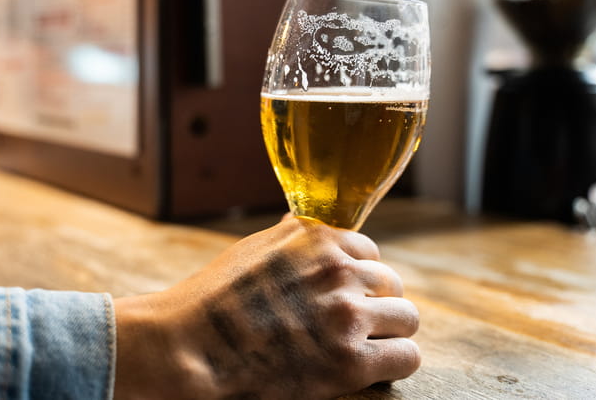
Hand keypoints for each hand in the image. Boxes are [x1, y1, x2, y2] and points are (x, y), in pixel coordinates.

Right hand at [114, 217, 420, 399]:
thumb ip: (290, 239)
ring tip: (363, 347)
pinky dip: (393, 363)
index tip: (342, 295)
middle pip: (392, 284)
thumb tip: (303, 226)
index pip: (369, 252)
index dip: (357, 277)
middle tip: (351, 326)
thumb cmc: (213, 301)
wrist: (189, 348)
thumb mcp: (252, 250)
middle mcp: (339, 271)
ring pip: (407, 318)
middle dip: (375, 304)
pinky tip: (370, 368)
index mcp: (317, 240)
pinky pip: (406, 357)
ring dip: (388, 333)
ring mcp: (347, 315)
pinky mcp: (351, 362)